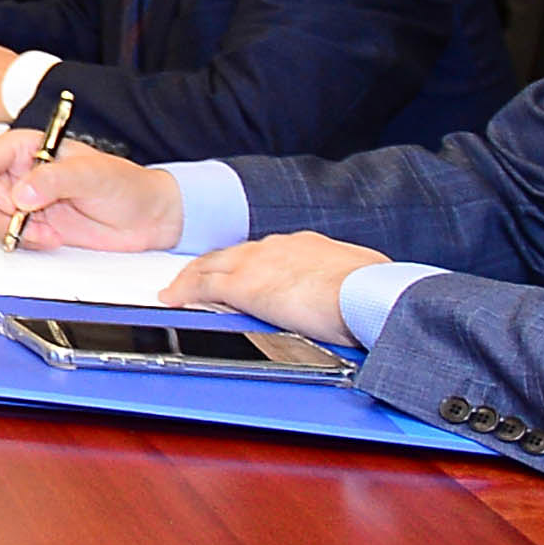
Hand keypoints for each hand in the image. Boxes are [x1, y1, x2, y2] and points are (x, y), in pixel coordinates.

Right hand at [0, 132, 180, 250]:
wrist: (147, 219)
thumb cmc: (126, 184)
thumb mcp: (92, 175)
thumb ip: (55, 179)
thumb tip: (22, 192)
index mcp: (27, 149)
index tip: (6, 202)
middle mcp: (20, 173)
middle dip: (0, 213)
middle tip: (28, 223)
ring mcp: (24, 201)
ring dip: (12, 231)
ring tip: (46, 232)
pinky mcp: (33, 226)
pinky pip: (7, 235)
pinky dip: (24, 242)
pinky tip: (50, 238)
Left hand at [169, 232, 388, 341]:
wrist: (363, 292)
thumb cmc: (371, 290)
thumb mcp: (362, 276)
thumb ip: (348, 281)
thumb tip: (357, 293)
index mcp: (305, 246)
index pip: (266, 252)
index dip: (251, 262)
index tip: (246, 271)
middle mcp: (276, 248)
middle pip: (234, 253)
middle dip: (215, 264)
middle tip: (198, 275)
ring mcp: (256, 264)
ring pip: (213, 264)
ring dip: (194, 276)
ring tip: (179, 287)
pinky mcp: (243, 286)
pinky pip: (203, 285)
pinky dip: (184, 290)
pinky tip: (172, 298)